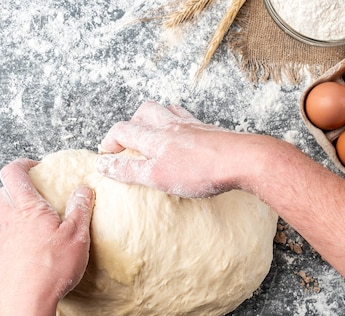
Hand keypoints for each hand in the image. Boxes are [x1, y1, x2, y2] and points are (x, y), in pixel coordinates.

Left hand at [0, 159, 94, 315]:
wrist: (26, 304)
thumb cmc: (53, 267)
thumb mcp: (77, 235)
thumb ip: (80, 209)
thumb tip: (84, 189)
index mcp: (28, 210)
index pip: (13, 174)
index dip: (22, 165)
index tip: (36, 168)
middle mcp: (9, 224)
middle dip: (11, 190)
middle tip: (30, 195)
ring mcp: (0, 246)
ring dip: (1, 217)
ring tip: (17, 223)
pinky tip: (9, 258)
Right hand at [96, 101, 257, 197]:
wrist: (241, 160)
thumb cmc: (200, 170)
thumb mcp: (157, 176)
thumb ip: (129, 169)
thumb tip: (103, 164)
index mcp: (155, 137)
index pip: (123, 130)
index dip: (110, 141)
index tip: (105, 155)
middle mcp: (172, 126)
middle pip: (145, 111)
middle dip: (132, 122)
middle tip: (128, 139)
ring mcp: (192, 126)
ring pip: (167, 110)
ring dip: (155, 117)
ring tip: (153, 130)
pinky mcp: (209, 131)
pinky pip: (189, 118)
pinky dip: (180, 121)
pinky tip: (186, 134)